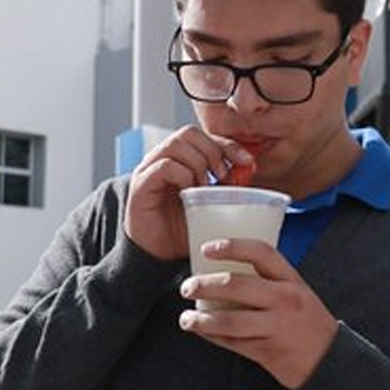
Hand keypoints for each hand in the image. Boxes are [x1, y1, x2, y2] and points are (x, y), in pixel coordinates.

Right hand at [124, 125, 253, 260]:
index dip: (227, 144)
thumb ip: (226, 184)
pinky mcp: (141, 185)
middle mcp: (162, 158)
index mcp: (180, 159)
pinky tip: (190, 193)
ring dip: (198, 163)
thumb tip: (248, 168)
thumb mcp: (212, 202)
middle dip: (213, 150)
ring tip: (206, 186)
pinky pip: (164, 166)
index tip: (246, 160)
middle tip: (223, 176)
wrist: (159, 256)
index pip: (204, 136)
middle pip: (189, 133)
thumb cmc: (184, 228)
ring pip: (176, 144)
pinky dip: (183, 175)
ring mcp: (149, 169)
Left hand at [178, 239, 337, 388]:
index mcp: (291, 280)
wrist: (329, 357)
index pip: (260, 253)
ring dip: (202, 320)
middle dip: (205, 285)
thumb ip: (268, 279)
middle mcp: (284, 300)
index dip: (232, 247)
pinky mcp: (268, 351)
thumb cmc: (307, 320)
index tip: (207, 248)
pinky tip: (202, 332)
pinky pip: (233, 343)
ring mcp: (276, 326)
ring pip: (230, 321)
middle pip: (237, 286)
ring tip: (186, 318)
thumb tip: (227, 267)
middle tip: (188, 286)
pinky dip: (213, 337)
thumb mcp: (296, 291)